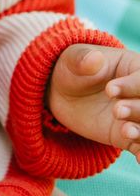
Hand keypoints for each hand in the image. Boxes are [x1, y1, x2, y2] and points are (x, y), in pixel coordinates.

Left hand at [48, 44, 139, 161]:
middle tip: (116, 111)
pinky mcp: (128, 136)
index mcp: (134, 67)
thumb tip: (94, 58)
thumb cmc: (72, 69)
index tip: (109, 90)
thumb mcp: (72, 59)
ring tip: (126, 132)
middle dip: (138, 109)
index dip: (132, 86)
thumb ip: (82, 59)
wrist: (63, 93)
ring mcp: (136, 116)